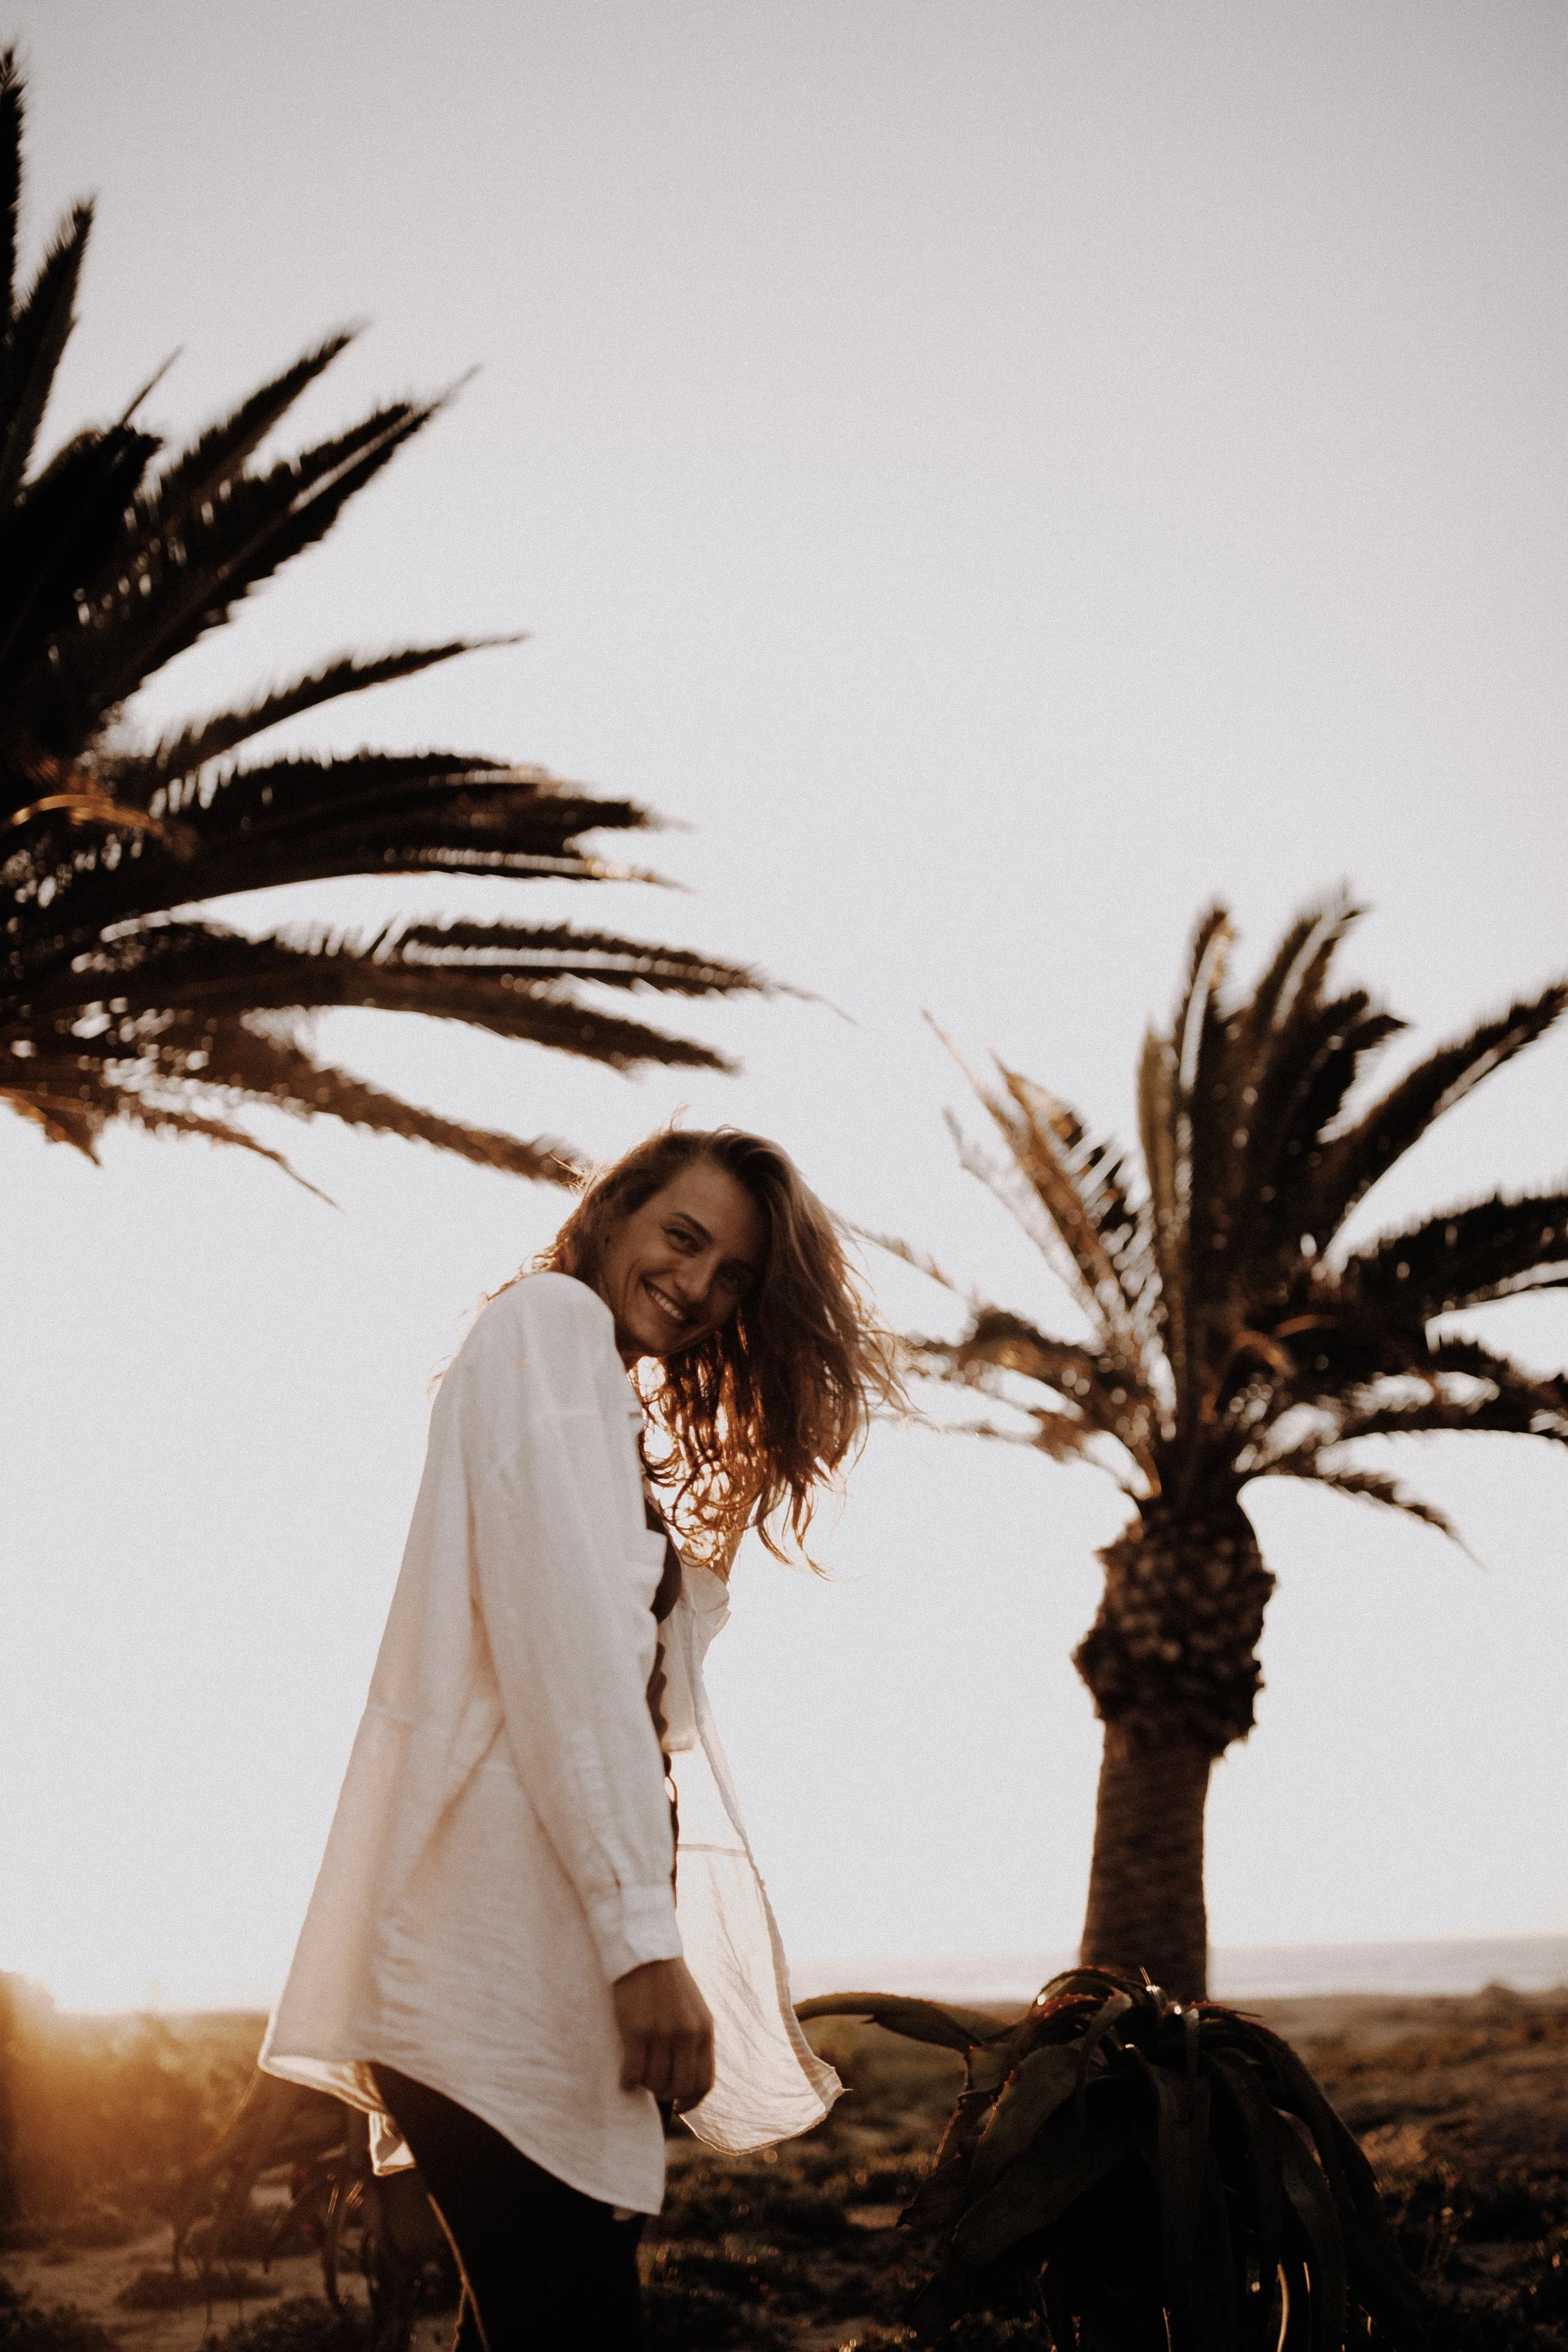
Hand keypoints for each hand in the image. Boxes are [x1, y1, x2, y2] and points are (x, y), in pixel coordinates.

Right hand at [612, 1957, 714, 2108]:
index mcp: (705, 2030)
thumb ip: (695, 2040)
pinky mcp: (637, 2030)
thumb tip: (687, 2077)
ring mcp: (662, 2033)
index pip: (705, 2081)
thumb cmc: (669, 1982)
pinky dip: (628, 2081)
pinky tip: (624, 2078)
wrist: (646, 1953)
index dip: (692, 2101)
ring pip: (655, 2082)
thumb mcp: (694, 2009)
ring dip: (646, 2086)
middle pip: (680, 2086)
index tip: (679, 2106)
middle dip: (666, 2094)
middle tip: (654, 2089)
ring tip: (639, 2078)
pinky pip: (633, 2071)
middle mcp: (687, 2034)